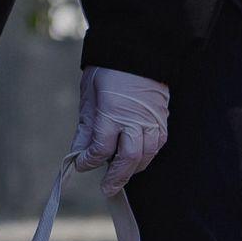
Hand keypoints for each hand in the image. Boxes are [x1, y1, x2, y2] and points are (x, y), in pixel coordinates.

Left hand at [71, 66, 170, 193]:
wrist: (137, 51)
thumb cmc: (108, 71)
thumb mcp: (89, 97)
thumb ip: (86, 128)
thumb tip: (78, 152)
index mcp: (112, 113)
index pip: (100, 149)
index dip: (88, 161)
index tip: (80, 164)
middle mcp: (135, 121)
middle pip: (127, 160)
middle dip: (116, 177)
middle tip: (107, 189)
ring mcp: (152, 122)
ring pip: (145, 156)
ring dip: (133, 169)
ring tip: (121, 175)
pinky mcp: (163, 121)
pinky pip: (157, 145)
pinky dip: (147, 156)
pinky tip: (137, 159)